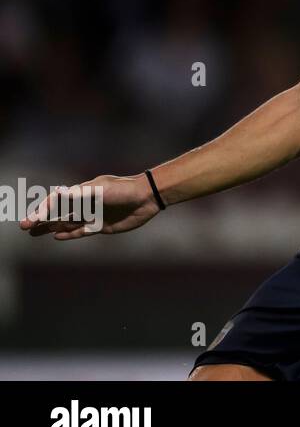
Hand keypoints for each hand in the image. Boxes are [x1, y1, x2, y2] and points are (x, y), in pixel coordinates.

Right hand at [20, 174, 160, 239]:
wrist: (147, 197)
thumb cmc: (124, 190)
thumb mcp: (100, 190)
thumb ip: (79, 194)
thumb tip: (57, 193)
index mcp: (83, 192)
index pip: (57, 201)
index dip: (43, 209)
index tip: (32, 219)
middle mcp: (86, 203)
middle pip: (59, 212)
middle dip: (41, 219)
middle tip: (24, 226)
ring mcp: (93, 215)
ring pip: (67, 222)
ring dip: (51, 227)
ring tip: (34, 232)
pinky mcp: (102, 226)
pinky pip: (81, 231)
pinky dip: (69, 234)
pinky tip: (56, 236)